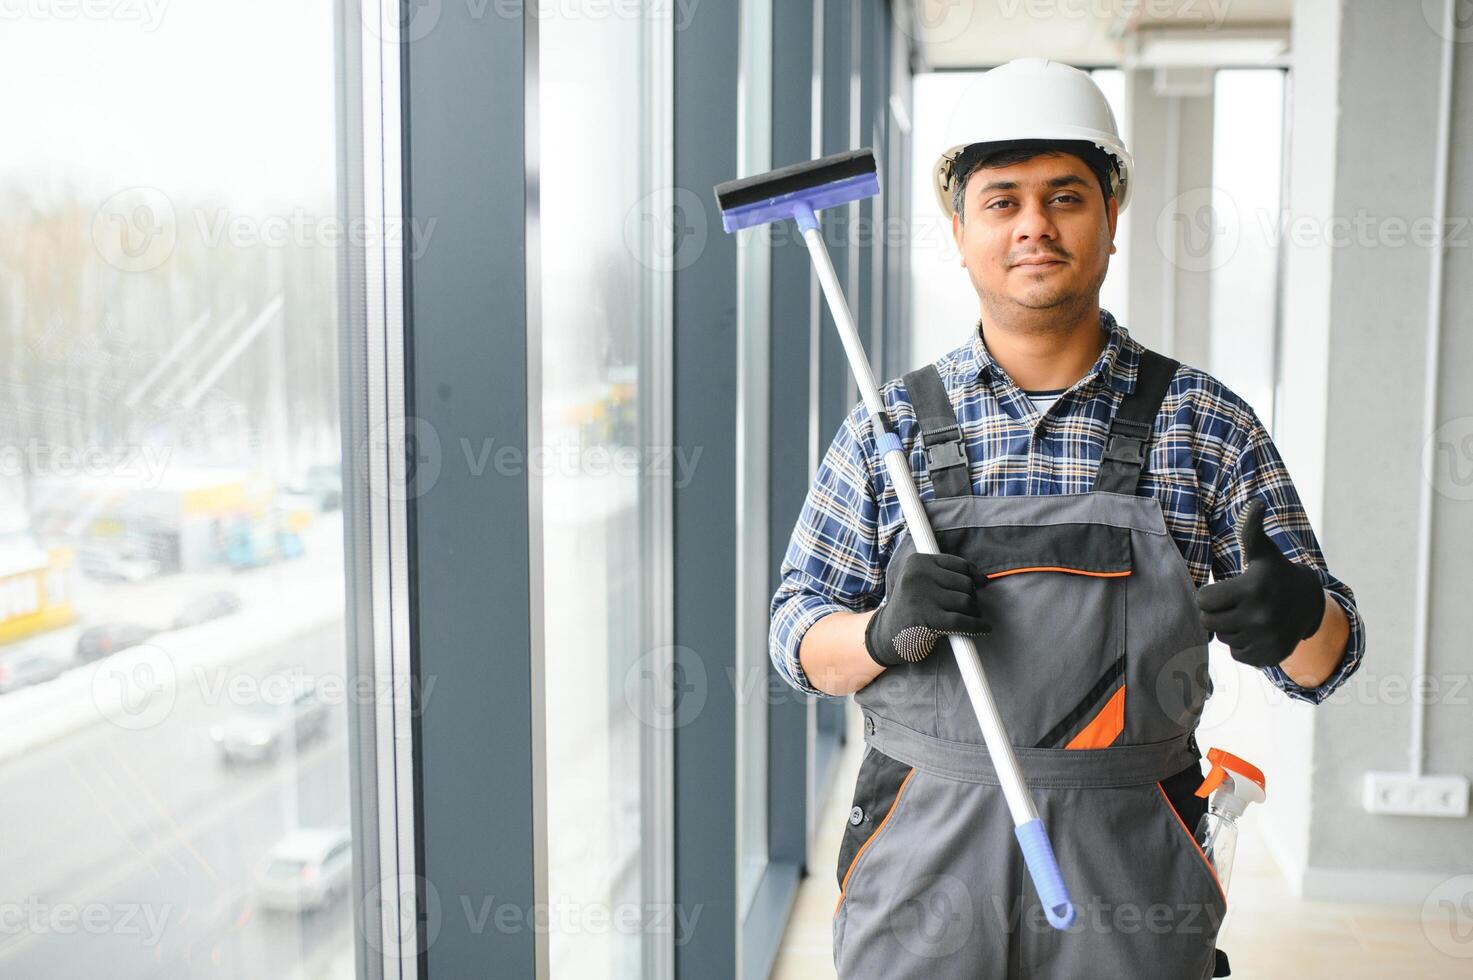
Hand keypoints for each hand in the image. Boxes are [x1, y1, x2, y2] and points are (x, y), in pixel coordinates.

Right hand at [864, 552, 990, 667]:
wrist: (886, 635)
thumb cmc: (911, 608)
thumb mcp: (921, 583)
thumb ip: (946, 576)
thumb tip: (982, 579)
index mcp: (917, 562)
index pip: (959, 564)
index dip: (974, 575)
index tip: (981, 583)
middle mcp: (917, 575)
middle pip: (966, 584)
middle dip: (972, 598)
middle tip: (967, 609)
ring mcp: (920, 596)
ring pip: (967, 602)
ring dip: (973, 613)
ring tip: (966, 619)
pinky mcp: (926, 619)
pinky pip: (962, 621)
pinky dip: (977, 626)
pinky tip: (984, 628)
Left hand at [1196, 498, 1325, 667]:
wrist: (1308, 603)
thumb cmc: (1275, 573)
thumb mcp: (1262, 551)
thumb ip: (1251, 528)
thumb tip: (1256, 502)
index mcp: (1251, 588)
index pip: (1203, 601)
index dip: (1208, 595)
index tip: (1223, 590)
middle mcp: (1260, 616)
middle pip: (1209, 622)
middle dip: (1215, 613)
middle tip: (1233, 604)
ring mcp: (1266, 638)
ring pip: (1224, 639)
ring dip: (1230, 629)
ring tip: (1248, 616)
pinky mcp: (1271, 656)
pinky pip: (1237, 655)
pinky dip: (1242, 645)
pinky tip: (1256, 631)